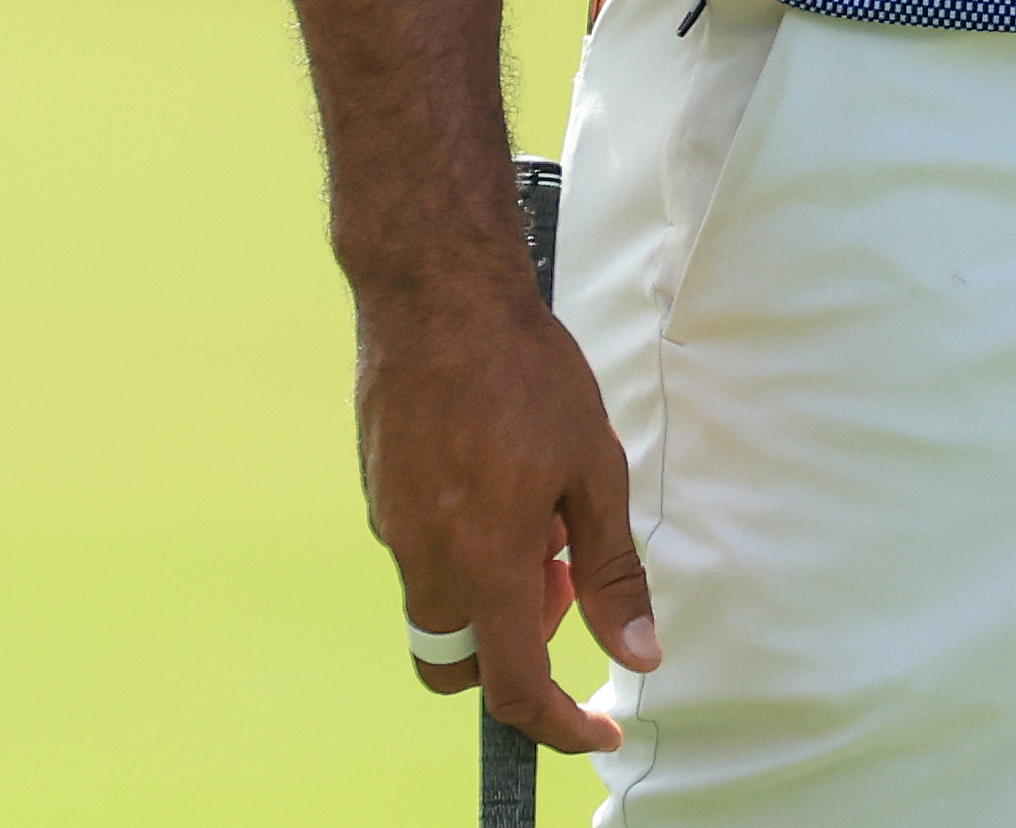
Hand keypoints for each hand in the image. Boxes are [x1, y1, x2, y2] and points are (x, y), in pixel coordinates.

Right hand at [357, 260, 652, 757]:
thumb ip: (612, 573)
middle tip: (556, 578)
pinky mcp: (375, 485)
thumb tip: (640, 654)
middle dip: (509, 651)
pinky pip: (417, 548)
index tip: (594, 725)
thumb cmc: (522, 371)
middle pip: (457, 661)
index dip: (558, 726)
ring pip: (436, 601)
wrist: (434, 288)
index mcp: (487, 560)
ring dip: (485, 590)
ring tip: (531, 505)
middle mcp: (425, 554)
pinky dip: (458, 543)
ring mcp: (391, 519)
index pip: (514, 687)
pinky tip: (491, 473)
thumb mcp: (594, 471)